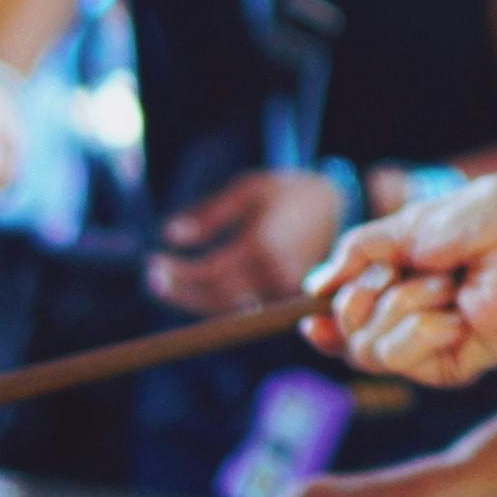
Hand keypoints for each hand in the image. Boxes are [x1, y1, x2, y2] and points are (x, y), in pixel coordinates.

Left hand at [148, 170, 345, 314]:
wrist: (344, 206)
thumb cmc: (291, 191)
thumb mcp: (249, 188)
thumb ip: (210, 212)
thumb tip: (170, 234)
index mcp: (263, 246)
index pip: (208, 273)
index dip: (177, 273)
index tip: (152, 263)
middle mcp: (274, 275)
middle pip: (215, 298)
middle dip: (180, 291)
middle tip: (154, 276)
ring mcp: (284, 290)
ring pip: (228, 308)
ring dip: (195, 300)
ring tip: (168, 282)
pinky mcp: (288, 296)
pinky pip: (245, 307)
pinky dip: (219, 301)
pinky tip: (199, 287)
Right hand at [304, 173, 496, 389]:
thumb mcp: (418, 220)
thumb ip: (364, 249)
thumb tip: (315, 284)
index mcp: (410, 270)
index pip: (348, 304)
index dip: (325, 309)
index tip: (311, 305)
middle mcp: (417, 308)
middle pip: (347, 329)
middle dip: (361, 296)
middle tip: (403, 272)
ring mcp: (434, 339)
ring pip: (366, 349)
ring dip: (396, 309)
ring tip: (444, 287)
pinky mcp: (452, 364)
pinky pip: (399, 362)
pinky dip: (416, 332)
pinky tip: (452, 314)